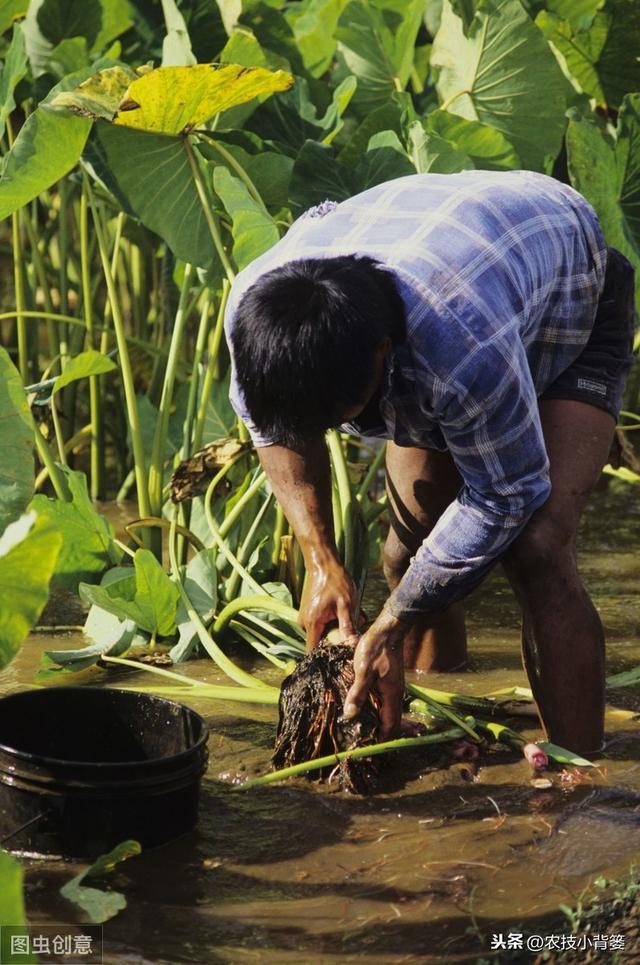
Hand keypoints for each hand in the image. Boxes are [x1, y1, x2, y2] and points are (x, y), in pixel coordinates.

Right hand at [299, 557, 357, 649]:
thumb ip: (348, 625)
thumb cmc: (335, 581)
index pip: (313, 651)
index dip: (326, 656)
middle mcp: (304, 623)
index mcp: (312, 623)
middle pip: (320, 642)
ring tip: (353, 616)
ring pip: (322, 632)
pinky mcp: (309, 612)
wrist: (323, 564)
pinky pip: (321, 623)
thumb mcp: (346, 604)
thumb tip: (352, 644)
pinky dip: (333, 620)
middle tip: (355, 628)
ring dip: (338, 627)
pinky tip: (344, 611)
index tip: (340, 656)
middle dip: (338, 638)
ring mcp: (305, 617)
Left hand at [343, 610, 407, 739]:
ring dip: (376, 720)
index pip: (391, 726)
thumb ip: (358, 693)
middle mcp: (395, 694)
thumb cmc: (376, 649)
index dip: (382, 739)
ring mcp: (393, 687)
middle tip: (361, 740)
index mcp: (392, 696)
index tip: (368, 747)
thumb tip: (350, 715)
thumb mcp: (363, 671)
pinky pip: (384, 700)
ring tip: (360, 727)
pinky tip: (363, 706)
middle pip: (390, 721)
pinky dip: (375, 708)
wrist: (388, 629)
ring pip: (386, 710)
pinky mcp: (388, 680)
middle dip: (379, 732)